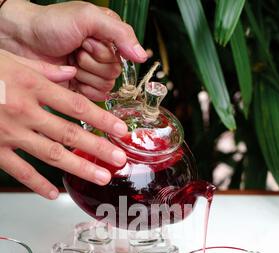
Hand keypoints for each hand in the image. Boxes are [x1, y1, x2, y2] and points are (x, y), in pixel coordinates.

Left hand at [0, 0, 147, 99]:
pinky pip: (95, 98)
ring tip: (71, 61)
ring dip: (86, 74)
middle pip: (114, 73)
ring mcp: (93, 73)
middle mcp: (103, 56)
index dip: (104, 52)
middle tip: (76, 50)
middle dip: (92, 63)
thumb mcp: (89, 18)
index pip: (123, 56)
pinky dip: (83, 89)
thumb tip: (142, 55)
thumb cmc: (53, 23)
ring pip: (105, 86)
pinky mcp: (82, 89)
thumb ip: (120, 34)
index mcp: (109, 37)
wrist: (25, 40)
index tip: (87, 41)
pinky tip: (72, 76)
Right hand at [0, 50, 128, 198]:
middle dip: (98, 148)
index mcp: (31, 87)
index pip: (75, 105)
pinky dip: (37, 184)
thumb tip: (69, 75)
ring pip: (51, 154)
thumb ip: (42, 71)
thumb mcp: (10, 60)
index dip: (101, 119)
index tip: (121, 129)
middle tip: (119, 159)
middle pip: (69, 133)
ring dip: (79, 167)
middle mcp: (24, 111)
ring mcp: (10, 133)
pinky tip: (52, 194)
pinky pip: (19, 170)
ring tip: (101, 177)